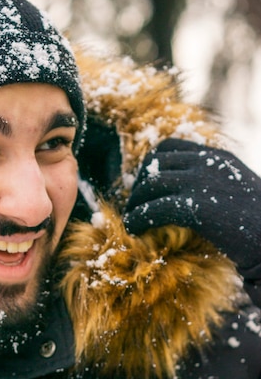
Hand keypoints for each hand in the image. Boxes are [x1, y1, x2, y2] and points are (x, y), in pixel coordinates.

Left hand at [124, 138, 260, 271]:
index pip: (169, 147)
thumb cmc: (259, 226)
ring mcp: (201, 182)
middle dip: (138, 185)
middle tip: (134, 207)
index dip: (150, 166)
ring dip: (134, 204)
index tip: (144, 188)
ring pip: (149, 185)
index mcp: (217, 157)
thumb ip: (214, 186)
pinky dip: (137, 219)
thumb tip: (186, 199)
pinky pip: (152, 209)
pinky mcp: (196, 207)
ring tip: (131, 222)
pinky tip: (134, 231)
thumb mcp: (237, 193)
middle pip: (153, 163)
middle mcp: (207, 163)